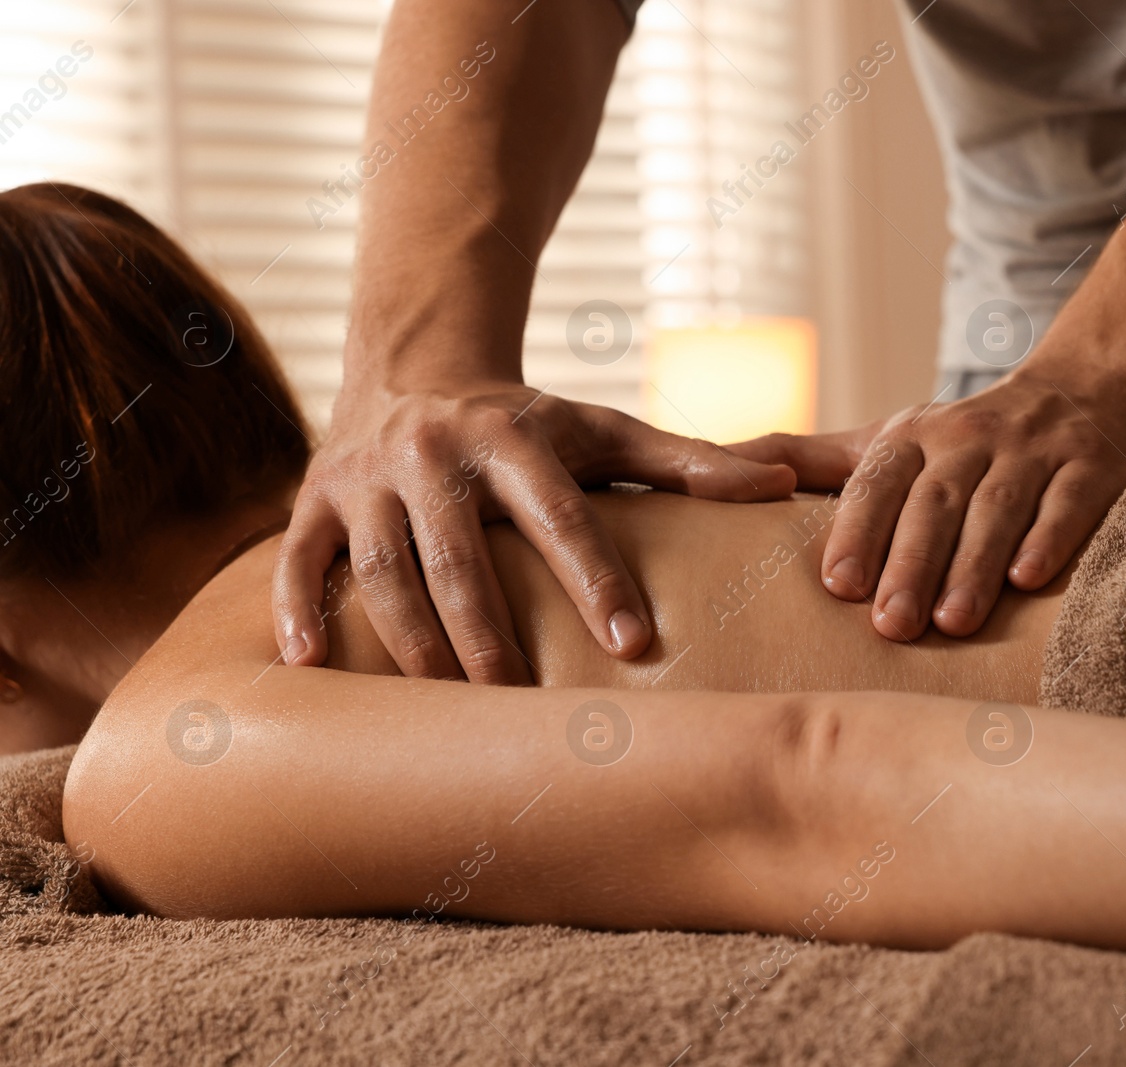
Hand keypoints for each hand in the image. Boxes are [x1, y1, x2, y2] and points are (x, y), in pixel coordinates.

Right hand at [274, 380, 796, 679]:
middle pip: (461, 553)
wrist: (414, 370)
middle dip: (492, 629)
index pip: (560, 514)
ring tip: (446, 702)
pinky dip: (295, 609)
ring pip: (381, 567)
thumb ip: (690, 464)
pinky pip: (294, 558)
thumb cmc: (528, 425)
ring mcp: (366, 477)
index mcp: (513, 437)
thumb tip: (785, 487)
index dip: (595, 577)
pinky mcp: (313, 499)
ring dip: (409, 639)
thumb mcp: (605, 432)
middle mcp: (435, 453)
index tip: (634, 645)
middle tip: (524, 699)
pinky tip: (307, 667)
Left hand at [726, 374, 1125, 640]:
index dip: (858, 530)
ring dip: (974, 563)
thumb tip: (712, 470)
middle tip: (890, 626)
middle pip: (936, 502)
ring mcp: (1034, 451)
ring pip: (999, 507)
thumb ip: (807, 462)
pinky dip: (1051, 538)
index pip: (878, 481)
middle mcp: (969, 438)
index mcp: (913, 438)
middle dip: (912, 562)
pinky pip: (1070, 503)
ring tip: (953, 623)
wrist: (1084, 393)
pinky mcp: (1093, 467)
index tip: (839, 586)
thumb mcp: (888, 443)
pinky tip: (1030, 579)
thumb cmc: (963, 442)